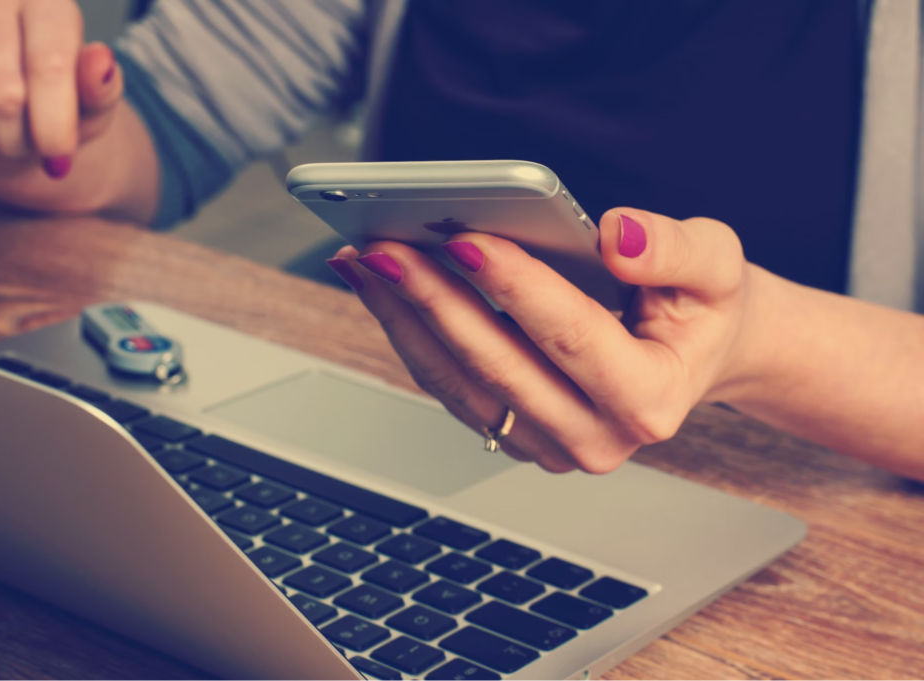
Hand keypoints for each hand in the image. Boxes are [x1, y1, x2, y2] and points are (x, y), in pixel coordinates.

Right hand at [0, 0, 121, 179]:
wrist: (2, 118)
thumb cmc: (54, 108)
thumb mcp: (91, 107)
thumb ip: (101, 89)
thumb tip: (100, 60)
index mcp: (46, 3)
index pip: (48, 66)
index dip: (54, 124)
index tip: (59, 155)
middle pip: (4, 96)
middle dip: (19, 141)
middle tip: (25, 143)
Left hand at [328, 209, 754, 473]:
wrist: (694, 354)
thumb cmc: (702, 308)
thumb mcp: (718, 266)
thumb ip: (676, 250)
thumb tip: (616, 237)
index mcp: (651, 400)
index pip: (571, 337)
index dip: (516, 287)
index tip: (465, 239)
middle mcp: (596, 438)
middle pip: (498, 366)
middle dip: (435, 301)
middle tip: (386, 247)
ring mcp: (549, 444)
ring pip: (459, 383)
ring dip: (406, 319)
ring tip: (367, 261)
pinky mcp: (515, 434)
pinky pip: (450, 387)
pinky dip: (411, 334)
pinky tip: (383, 288)